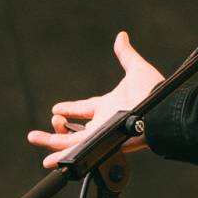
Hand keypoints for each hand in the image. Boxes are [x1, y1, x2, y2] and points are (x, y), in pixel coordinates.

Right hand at [26, 31, 163, 167]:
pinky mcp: (99, 144)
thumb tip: (122, 36)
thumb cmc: (154, 91)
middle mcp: (103, 122)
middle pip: (74, 129)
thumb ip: (125, 54)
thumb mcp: (136, 69)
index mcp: (109, 105)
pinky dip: (61, 156)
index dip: (70, 108)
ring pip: (69, 142)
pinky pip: (76, 151)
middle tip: (49, 121)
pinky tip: (47, 160)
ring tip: (33, 137)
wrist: (163, 110)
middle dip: (58, 127)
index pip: (84, 108)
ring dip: (51, 141)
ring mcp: (100, 134)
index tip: (56, 108)